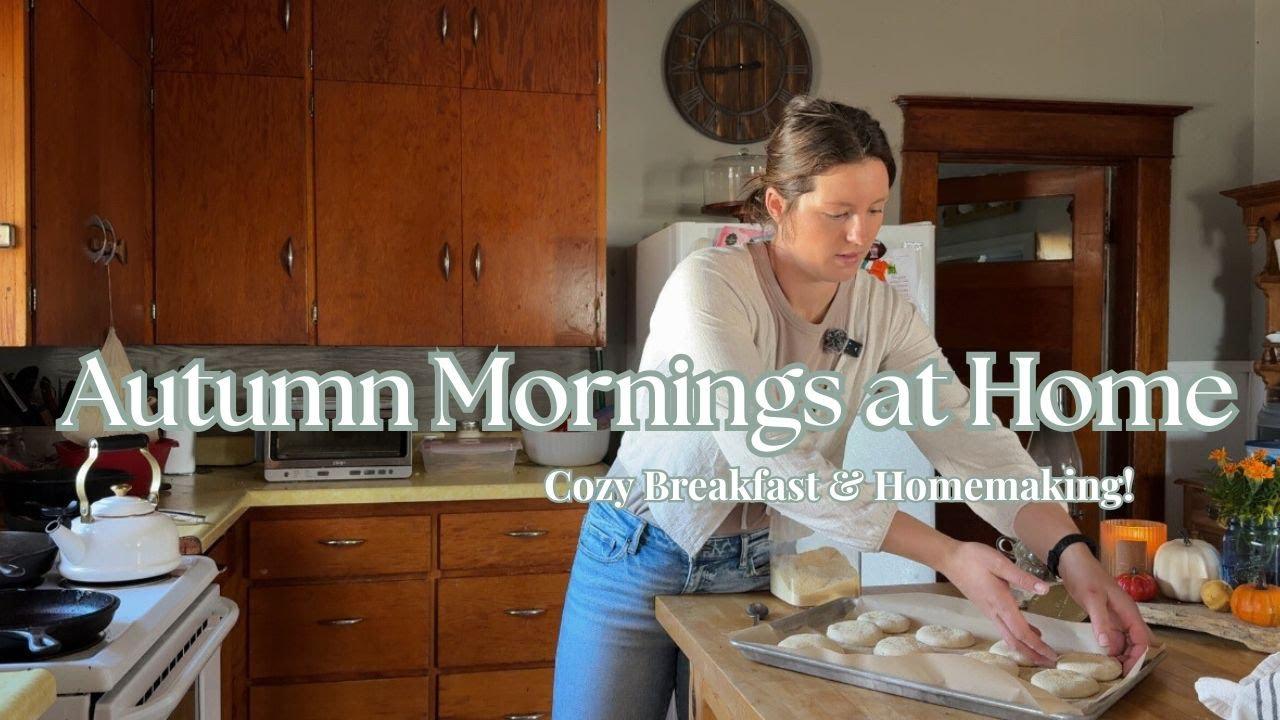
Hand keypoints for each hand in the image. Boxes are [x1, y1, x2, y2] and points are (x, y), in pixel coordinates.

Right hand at [940, 542, 1057, 665]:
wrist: (949, 558)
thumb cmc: (973, 558)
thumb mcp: (999, 563)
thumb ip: (1022, 578)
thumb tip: (1045, 590)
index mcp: (1001, 603)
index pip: (1021, 632)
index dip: (1037, 646)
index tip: (1052, 656)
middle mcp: (994, 612)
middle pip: (1014, 641)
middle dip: (1033, 654)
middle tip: (1050, 663)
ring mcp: (989, 612)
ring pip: (1009, 636)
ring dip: (1026, 647)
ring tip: (1042, 652)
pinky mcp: (986, 608)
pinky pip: (1004, 628)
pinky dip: (1018, 635)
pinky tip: (1029, 631)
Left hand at [1056, 543, 1151, 672]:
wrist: (1072, 559)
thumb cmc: (1085, 575)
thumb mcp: (1092, 598)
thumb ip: (1101, 622)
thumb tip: (1108, 646)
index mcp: (1129, 611)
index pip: (1142, 639)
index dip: (1138, 656)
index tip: (1127, 671)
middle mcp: (1126, 615)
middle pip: (1136, 642)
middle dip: (1131, 658)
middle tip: (1117, 673)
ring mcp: (1115, 616)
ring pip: (1125, 640)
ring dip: (1120, 653)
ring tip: (1109, 668)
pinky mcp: (1105, 615)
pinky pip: (1113, 634)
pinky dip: (1110, 645)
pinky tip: (1101, 654)